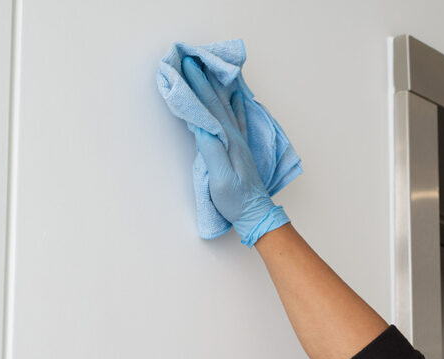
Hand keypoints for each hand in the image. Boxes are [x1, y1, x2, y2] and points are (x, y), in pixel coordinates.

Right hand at [181, 56, 286, 245]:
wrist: (255, 213)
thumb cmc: (236, 199)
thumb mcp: (220, 177)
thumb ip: (212, 150)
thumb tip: (203, 124)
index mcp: (229, 141)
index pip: (210, 108)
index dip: (198, 86)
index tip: (187, 66)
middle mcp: (236, 137)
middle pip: (218, 103)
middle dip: (204, 80)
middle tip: (192, 60)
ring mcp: (239, 142)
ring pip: (227, 107)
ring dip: (217, 88)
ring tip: (211, 71)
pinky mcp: (241, 150)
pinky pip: (237, 119)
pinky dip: (235, 105)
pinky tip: (237, 97)